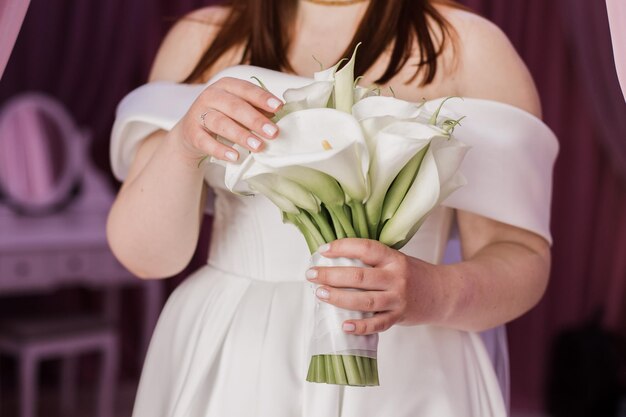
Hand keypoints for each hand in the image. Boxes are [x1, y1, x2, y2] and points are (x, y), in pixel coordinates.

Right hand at [170, 77, 283, 162]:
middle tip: (273, 132)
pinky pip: (206, 142)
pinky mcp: (192, 133)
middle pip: (234, 106)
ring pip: (221, 123)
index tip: (279, 107)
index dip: (262, 98)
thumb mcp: (239, 110)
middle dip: (255, 120)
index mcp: (226, 86)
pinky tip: (235, 157)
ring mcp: (199, 114)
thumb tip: (280, 114)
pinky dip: (221, 150)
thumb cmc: (223, 117)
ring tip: (258, 146)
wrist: (192, 132)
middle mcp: (211, 96)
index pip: (246, 89)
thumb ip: (257, 109)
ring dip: (241, 135)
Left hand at [306, 238, 446, 335]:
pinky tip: (344, 325)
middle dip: (331, 275)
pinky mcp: (399, 317)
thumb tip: (335, 259)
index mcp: (393, 258)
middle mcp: (396, 278)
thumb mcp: (396, 259)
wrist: (442, 293)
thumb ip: (372, 260)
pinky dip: (361, 326)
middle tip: (311, 274)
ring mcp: (398, 299)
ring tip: (320, 294)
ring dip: (339, 298)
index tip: (323, 250)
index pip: (366, 248)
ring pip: (365, 301)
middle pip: (360, 276)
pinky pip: (378, 324)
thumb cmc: (412, 274)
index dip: (343, 247)